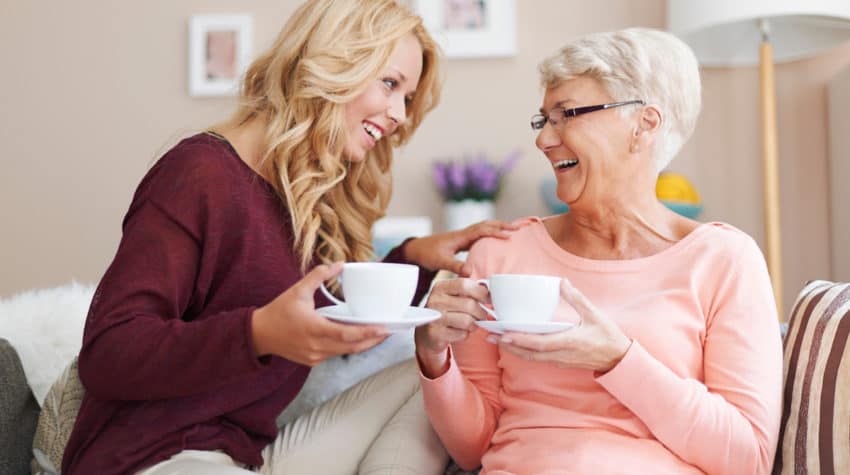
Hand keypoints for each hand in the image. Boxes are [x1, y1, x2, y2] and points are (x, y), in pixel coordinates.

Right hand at [251, 262, 388, 365]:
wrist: (259, 334)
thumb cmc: (278, 311)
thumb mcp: (298, 290)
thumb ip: (319, 276)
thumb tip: (339, 264)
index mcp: (313, 328)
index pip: (347, 334)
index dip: (368, 333)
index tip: (384, 329)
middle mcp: (316, 346)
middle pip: (352, 347)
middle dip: (373, 340)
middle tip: (389, 330)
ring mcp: (315, 356)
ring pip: (345, 352)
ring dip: (363, 344)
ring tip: (379, 334)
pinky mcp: (313, 360)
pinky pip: (335, 354)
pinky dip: (348, 347)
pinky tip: (358, 338)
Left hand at [403, 220, 518, 275]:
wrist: (416, 250)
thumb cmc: (427, 254)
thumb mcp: (440, 262)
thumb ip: (454, 266)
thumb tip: (470, 272)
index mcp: (460, 236)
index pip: (482, 230)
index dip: (496, 232)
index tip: (509, 235)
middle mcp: (463, 234)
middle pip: (486, 225)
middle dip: (502, 225)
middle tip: (518, 228)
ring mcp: (463, 237)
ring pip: (483, 228)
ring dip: (497, 227)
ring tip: (512, 230)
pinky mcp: (462, 242)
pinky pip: (479, 235)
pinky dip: (490, 234)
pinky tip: (496, 240)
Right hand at [414, 278, 490, 376]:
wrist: (427, 333)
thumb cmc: (446, 311)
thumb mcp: (453, 294)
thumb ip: (467, 286)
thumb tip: (481, 280)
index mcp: (440, 287)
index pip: (464, 285)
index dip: (480, 292)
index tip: (488, 299)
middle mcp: (435, 301)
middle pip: (469, 304)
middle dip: (481, 312)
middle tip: (481, 315)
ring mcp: (434, 318)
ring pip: (467, 321)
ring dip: (474, 324)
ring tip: (472, 323)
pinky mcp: (435, 334)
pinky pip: (462, 334)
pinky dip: (466, 334)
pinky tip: (461, 331)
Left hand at [497, 280, 630, 372]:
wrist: (619, 359)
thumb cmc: (608, 336)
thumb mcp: (594, 314)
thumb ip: (577, 298)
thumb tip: (561, 282)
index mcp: (569, 341)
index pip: (539, 344)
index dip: (520, 340)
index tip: (504, 334)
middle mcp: (562, 354)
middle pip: (530, 353)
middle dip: (509, 346)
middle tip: (491, 336)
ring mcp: (561, 360)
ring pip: (532, 358)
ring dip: (514, 350)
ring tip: (497, 339)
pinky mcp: (561, 362)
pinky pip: (538, 358)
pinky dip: (524, 352)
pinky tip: (515, 344)